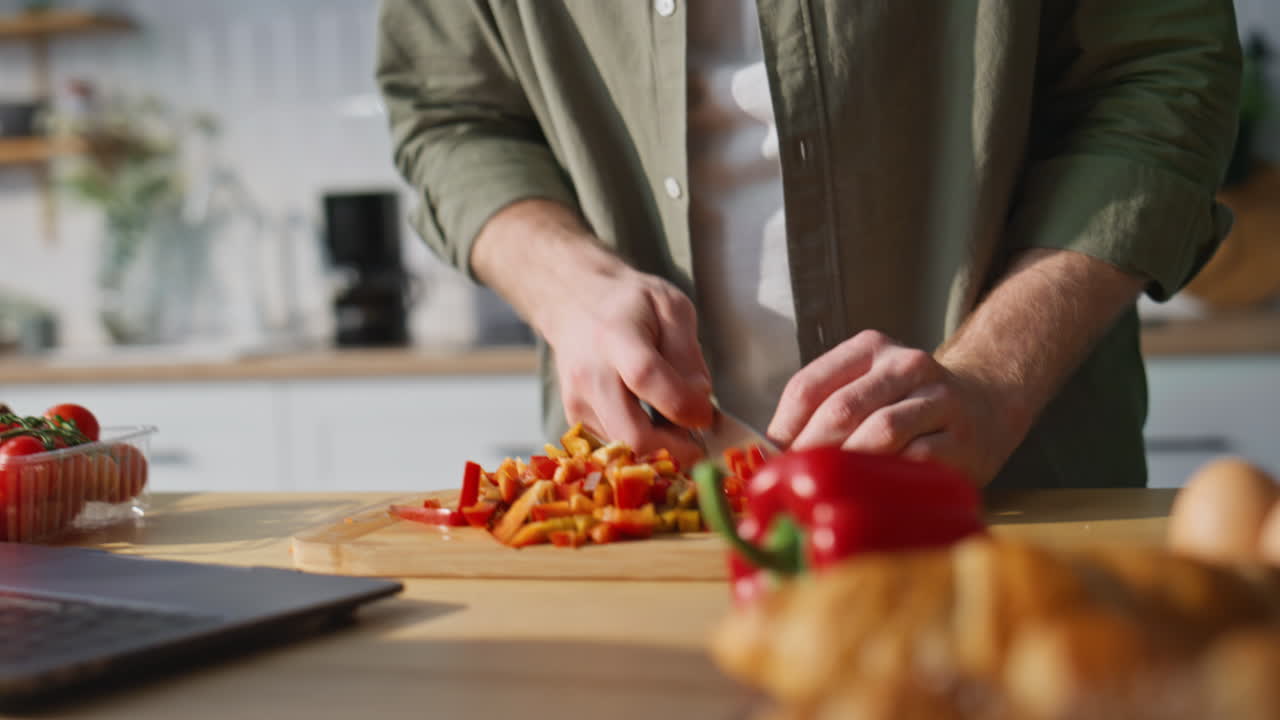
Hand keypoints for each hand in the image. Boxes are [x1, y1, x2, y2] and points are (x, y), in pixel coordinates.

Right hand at [470, 199, 713, 465]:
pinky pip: (615, 445)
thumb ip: (688, 354)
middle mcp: (590, 373)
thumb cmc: (628, 303)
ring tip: (673, 422)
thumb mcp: (670, 307)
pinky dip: (640, 444)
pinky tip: (651, 421)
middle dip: (674, 449)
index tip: (706, 415)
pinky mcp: (575, 418)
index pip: (646, 378)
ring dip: (659, 449)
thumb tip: (699, 400)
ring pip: (625, 449)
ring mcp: (577, 399)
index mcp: (616, 337)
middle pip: (631, 434)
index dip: (682, 405)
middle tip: (696, 440)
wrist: (573, 302)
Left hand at [766, 330, 1020, 484]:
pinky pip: (916, 460)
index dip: (784, 428)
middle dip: (810, 451)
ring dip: (847, 465)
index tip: (772, 458)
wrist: (985, 406)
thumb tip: (769, 455)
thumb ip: (821, 411)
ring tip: (828, 488)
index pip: (809, 386)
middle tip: (794, 483)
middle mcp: (906, 365)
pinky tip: (869, 492)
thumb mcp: (865, 389)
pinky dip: (886, 479)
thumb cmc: (906, 404)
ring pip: (880, 431)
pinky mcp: (962, 438)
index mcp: (869, 348)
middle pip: (841, 409)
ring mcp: (939, 399)